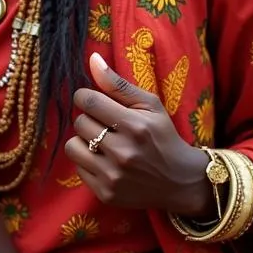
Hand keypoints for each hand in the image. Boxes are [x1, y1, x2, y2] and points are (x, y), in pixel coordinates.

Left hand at [66, 53, 210, 217]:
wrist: (180, 181)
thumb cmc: (162, 136)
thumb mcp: (149, 105)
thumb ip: (117, 83)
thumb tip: (92, 59)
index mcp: (135, 126)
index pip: (87, 101)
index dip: (86, 97)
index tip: (95, 102)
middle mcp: (124, 152)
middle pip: (80, 122)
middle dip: (91, 120)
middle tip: (108, 126)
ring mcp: (114, 176)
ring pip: (72, 146)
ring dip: (85, 141)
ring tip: (104, 144)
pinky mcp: (106, 193)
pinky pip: (78, 167)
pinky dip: (88, 162)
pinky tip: (107, 162)